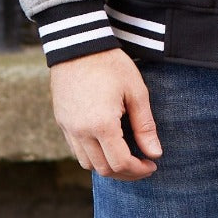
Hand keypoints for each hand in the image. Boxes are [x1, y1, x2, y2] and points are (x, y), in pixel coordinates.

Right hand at [49, 49, 162, 180]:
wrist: (78, 45)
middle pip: (104, 169)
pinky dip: (93, 155)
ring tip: (126, 157)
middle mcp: (81, 133)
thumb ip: (145, 125)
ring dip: (108, 166)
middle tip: (142, 164)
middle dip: (125, 172)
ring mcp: (68, 129)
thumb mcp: (135, 91)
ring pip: (88, 164)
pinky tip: (108, 145)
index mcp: (102, 125)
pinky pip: (77, 151)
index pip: (121, 163)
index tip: (152, 165)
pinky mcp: (62, 123)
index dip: (138, 169)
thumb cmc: (111, 64)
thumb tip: (155, 153)